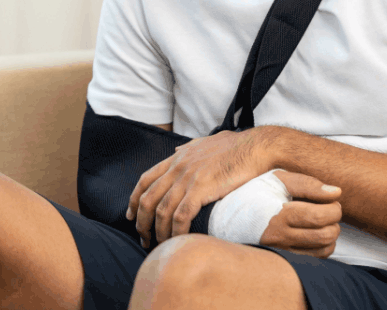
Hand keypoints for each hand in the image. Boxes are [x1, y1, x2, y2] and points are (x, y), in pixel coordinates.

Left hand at [126, 127, 273, 247]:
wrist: (255, 146)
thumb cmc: (235, 146)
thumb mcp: (204, 142)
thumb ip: (187, 149)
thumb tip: (176, 151)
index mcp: (176, 158)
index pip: (145, 180)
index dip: (134, 200)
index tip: (131, 216)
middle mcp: (177, 168)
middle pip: (147, 198)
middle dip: (141, 222)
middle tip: (143, 238)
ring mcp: (188, 178)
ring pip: (162, 210)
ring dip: (158, 231)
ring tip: (159, 245)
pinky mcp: (201, 188)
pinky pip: (181, 215)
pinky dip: (176, 231)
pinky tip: (177, 241)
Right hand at [258, 170, 342, 257]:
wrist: (226, 214)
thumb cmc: (253, 192)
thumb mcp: (277, 179)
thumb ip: (308, 184)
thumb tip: (336, 192)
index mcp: (279, 214)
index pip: (320, 216)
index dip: (333, 207)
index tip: (328, 199)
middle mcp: (281, 237)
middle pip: (326, 235)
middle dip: (334, 220)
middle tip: (326, 209)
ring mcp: (282, 250)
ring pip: (324, 249)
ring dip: (330, 233)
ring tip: (320, 220)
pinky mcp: (284, 258)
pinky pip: (315, 258)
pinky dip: (323, 245)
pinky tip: (314, 231)